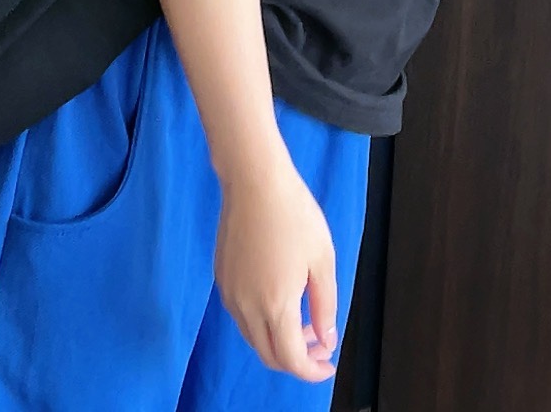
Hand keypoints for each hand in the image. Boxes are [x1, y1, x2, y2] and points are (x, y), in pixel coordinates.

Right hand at [214, 157, 340, 382]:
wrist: (254, 181)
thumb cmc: (294, 214)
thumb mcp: (322, 261)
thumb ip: (325, 306)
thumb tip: (326, 339)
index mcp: (275, 304)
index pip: (291, 360)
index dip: (312, 370)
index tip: (329, 362)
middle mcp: (246, 305)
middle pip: (267, 355)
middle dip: (295, 360)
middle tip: (318, 344)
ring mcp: (230, 291)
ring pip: (252, 337)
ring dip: (277, 341)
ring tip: (302, 320)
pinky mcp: (221, 276)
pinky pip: (241, 315)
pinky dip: (261, 322)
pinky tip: (279, 299)